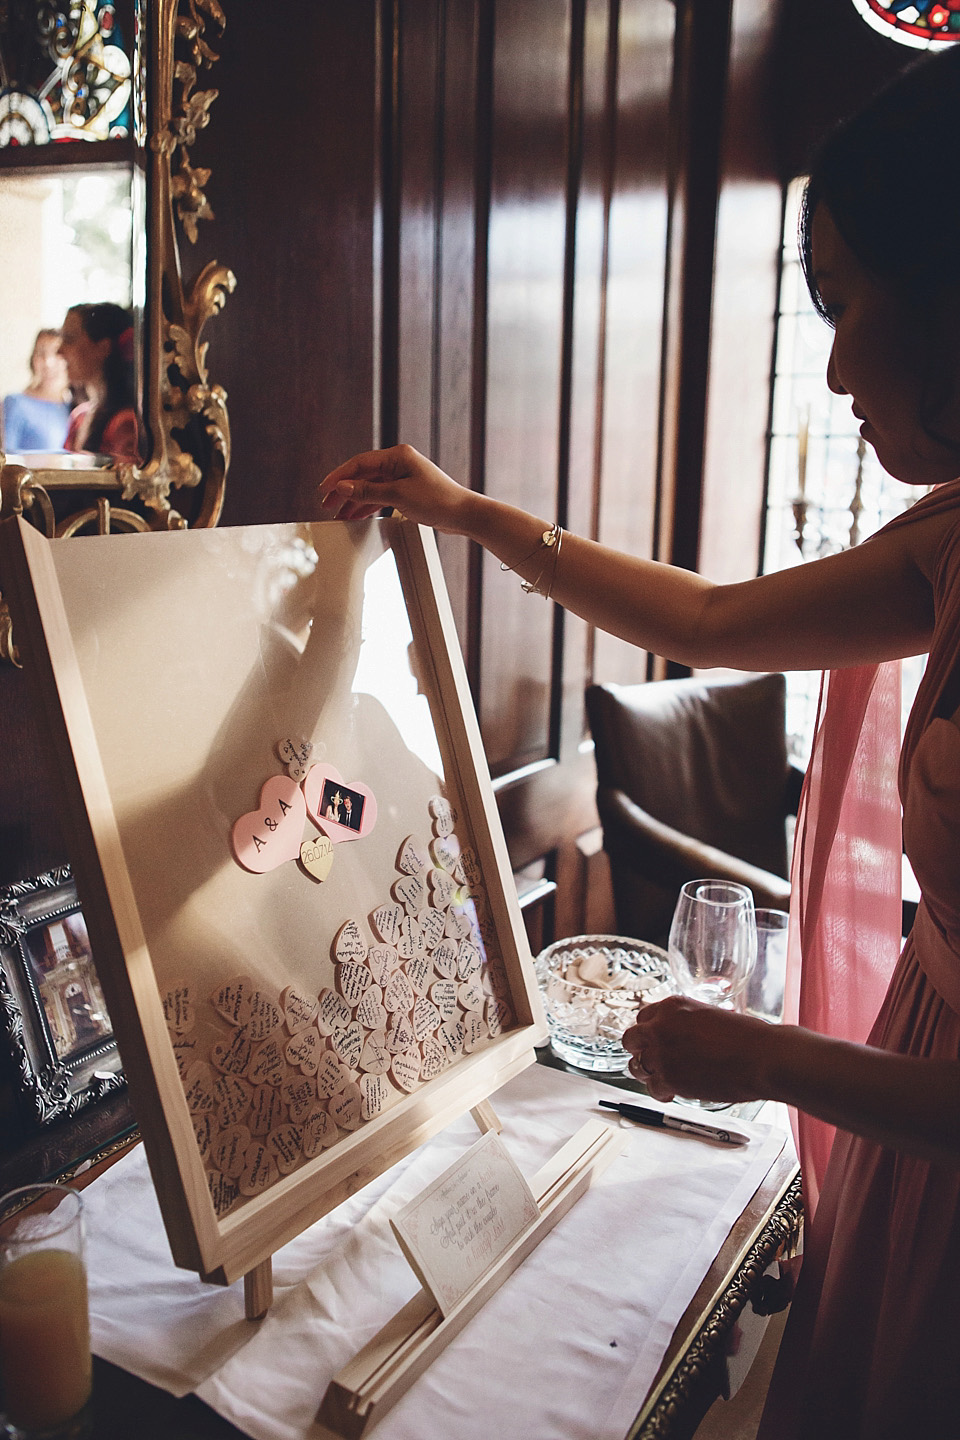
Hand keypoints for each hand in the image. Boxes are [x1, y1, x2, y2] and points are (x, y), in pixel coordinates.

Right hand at [318, 444, 472, 531]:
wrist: (463, 514)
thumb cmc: (438, 500)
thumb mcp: (399, 496)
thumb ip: (368, 492)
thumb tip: (343, 487)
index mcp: (397, 456)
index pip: (360, 463)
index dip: (339, 477)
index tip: (324, 490)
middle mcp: (398, 463)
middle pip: (362, 475)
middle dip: (344, 490)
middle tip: (327, 504)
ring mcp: (402, 477)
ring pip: (370, 487)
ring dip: (354, 500)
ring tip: (338, 513)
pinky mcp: (406, 490)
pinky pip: (380, 495)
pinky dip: (367, 505)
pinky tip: (356, 514)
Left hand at [621, 995, 770, 1105]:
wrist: (761, 1057)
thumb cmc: (747, 1037)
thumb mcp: (711, 1015)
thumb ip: (689, 1023)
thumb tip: (684, 1035)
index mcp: (672, 1006)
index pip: (643, 1017)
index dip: (649, 1031)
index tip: (655, 1040)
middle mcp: (661, 1027)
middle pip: (631, 1039)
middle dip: (640, 1050)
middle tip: (652, 1059)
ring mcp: (662, 1054)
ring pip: (636, 1066)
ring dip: (647, 1072)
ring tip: (662, 1077)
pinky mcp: (669, 1079)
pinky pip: (651, 1088)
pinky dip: (660, 1091)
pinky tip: (671, 1091)